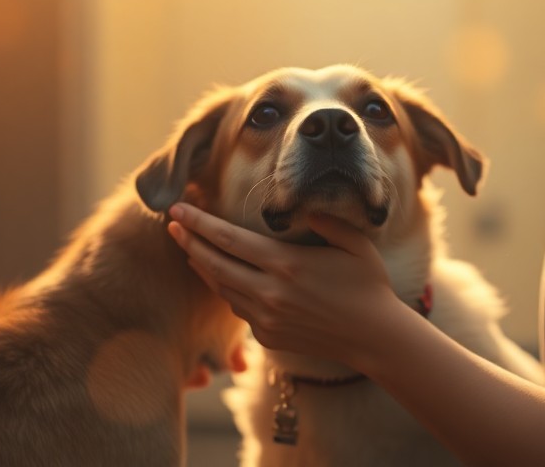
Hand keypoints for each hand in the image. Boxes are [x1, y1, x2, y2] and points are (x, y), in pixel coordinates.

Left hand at [166, 203, 401, 367]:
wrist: (374, 338)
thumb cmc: (368, 285)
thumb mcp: (354, 243)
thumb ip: (326, 220)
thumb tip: (302, 207)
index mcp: (286, 264)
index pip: (228, 239)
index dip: (198, 222)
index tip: (178, 207)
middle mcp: (269, 293)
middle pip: (213, 264)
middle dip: (188, 241)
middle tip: (170, 223)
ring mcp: (266, 318)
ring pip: (222, 288)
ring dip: (203, 267)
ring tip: (190, 248)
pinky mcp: (267, 337)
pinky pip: (239, 309)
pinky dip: (228, 290)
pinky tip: (225, 278)